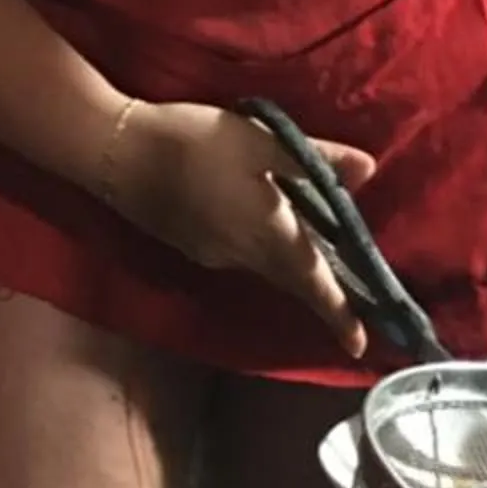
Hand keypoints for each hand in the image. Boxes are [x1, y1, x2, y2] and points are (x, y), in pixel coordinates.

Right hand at [104, 101, 377, 355]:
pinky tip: (255, 219)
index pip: (316, 284)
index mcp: (270, 234)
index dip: (341, 315)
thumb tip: (369, 169)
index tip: (361, 346)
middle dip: (322, 294)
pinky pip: (238, 254)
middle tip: (350, 298)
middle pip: (293, 281)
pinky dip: (259, 246)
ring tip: (309, 244)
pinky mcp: (191, 244)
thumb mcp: (261, 141)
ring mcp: (214, 254)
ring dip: (291, 265)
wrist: (117, 152)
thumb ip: (316, 158)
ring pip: (265, 267)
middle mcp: (244, 255)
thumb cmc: (195, 143)